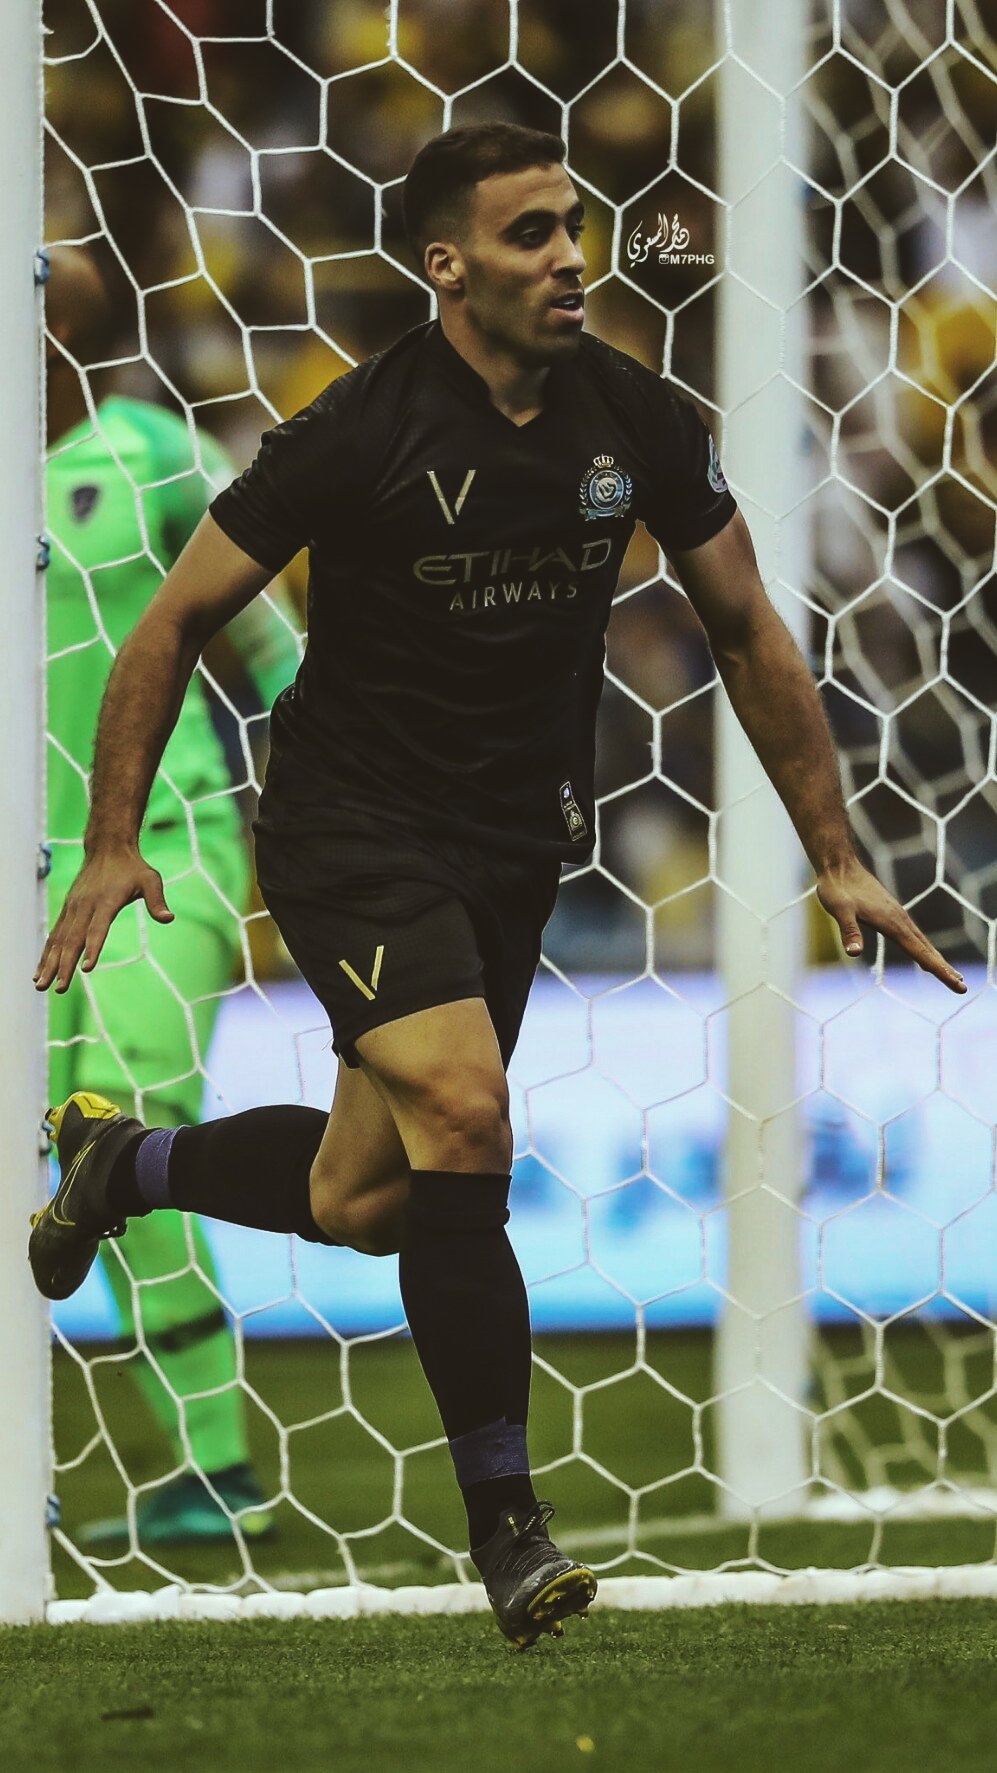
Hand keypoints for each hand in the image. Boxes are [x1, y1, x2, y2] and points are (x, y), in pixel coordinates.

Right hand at [34, 845, 173, 993]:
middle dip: (64, 966)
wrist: (107, 847)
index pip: (97, 929)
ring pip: (58, 940)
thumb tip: (168, 919)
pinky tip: (40, 971)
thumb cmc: (132, 867)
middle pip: (73, 940)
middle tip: (57, 988)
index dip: (92, 948)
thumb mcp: (151, 880)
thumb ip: (157, 900)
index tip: (86, 969)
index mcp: (106, 901)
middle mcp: (85, 906)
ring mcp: (73, 908)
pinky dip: (46, 954)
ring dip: (49, 964)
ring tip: (40, 986)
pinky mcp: (68, 910)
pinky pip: (55, 935)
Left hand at [816, 858, 965, 994]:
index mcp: (893, 923)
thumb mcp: (839, 910)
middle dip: (944, 969)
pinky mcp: (891, 913)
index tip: (958, 985)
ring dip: (936, 959)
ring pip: (922, 942)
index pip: (921, 953)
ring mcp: (897, 916)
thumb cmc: (838, 888)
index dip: (939, 970)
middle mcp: (900, 920)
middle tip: (961, 987)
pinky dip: (924, 947)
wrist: (840, 865)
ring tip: (951, 975)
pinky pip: (914, 935)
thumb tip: (854, 952)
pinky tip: (924, 952)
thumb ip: (849, 930)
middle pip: (927, 950)